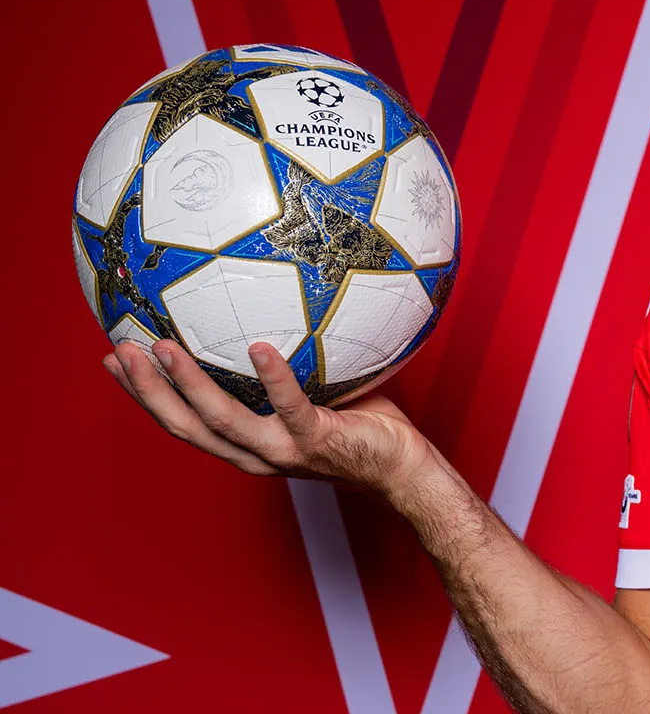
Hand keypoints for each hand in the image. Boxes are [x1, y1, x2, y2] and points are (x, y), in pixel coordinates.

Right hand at [104, 337, 432, 495]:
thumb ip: (288, 368)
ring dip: (189, 385)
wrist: (403, 469)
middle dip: (148, 390)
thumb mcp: (313, 394)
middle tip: (119, 351)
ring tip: (165, 347)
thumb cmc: (362, 427)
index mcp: (247, 443)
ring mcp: (284, 451)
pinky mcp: (317, 441)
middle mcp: (255, 453)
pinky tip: (259, 347)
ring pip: (223, 421)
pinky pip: (291, 406)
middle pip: (185, 425)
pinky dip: (273, 377)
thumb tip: (274, 312)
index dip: (145, 394)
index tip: (115, 360)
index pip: (183, 421)